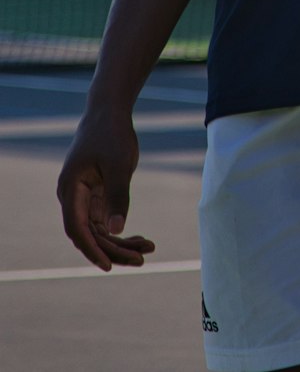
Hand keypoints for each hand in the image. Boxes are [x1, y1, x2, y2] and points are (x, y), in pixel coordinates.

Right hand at [57, 109, 154, 271]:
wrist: (109, 112)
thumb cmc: (112, 133)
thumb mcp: (118, 163)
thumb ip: (118, 196)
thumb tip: (118, 229)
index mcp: (71, 189)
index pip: (77, 228)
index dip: (91, 249)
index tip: (109, 266)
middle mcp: (73, 198)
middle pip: (90, 234)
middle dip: (114, 249)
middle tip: (142, 259)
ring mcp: (84, 198)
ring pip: (99, 231)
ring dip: (120, 243)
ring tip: (148, 249)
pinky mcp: (96, 196)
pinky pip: (106, 222)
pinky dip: (121, 231)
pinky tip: (141, 239)